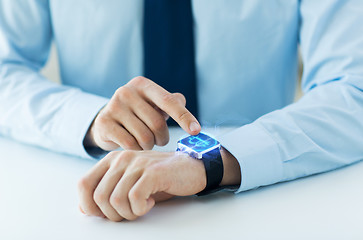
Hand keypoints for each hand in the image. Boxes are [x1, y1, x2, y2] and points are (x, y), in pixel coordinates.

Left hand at [78, 150, 206, 220]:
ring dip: (128, 213)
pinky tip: (150, 202)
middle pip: (99, 197)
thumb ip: (107, 192)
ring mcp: (137, 164)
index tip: (105, 213)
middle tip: (130, 212)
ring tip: (141, 207)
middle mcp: (121, 159)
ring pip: (115, 200)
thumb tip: (84, 210)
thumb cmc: (160, 179)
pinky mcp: (152, 172)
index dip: (89, 205)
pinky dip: (141, 208)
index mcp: (112, 160)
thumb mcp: (129, 185)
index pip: (83, 184)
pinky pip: (134, 199)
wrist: (191, 168)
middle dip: (113, 214)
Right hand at [84, 76, 200, 150]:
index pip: (169, 101)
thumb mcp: (154, 104)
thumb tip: (182, 101)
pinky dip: (136, 150)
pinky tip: (134, 146)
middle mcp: (126, 91)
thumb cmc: (138, 114)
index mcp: (142, 84)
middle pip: (157, 123)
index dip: (184, 117)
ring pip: (144, 137)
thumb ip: (172, 102)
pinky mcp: (104, 123)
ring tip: (145, 142)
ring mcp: (113, 106)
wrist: (107, 122)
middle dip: (162, 138)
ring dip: (149, 145)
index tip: (196, 131)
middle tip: (159, 140)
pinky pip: (130, 144)